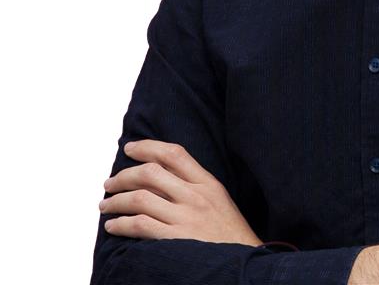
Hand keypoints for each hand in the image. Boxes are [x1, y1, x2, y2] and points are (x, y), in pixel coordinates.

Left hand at [99, 139, 261, 246]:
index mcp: (208, 183)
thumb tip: (160, 174)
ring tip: (105, 205)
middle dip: (124, 175)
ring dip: (116, 200)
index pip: (174, 154)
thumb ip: (195, 185)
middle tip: (110, 183)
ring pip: (140, 198)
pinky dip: (121, 224)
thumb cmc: (229, 232)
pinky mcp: (176, 240)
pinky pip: (141, 226)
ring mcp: (186, 218)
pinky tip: (113, 226)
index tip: (130, 148)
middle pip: (151, 173)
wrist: (244, 261)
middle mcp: (196, 196)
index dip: (148, 146)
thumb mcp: (218, 200)